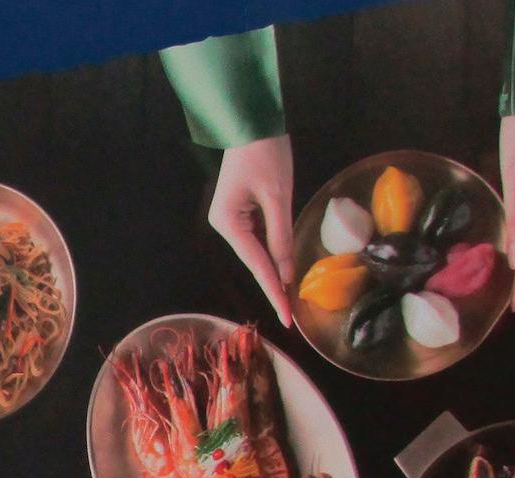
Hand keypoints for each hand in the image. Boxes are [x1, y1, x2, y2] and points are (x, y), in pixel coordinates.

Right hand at [210, 134, 295, 325]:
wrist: (252, 121)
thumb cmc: (265, 154)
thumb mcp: (278, 197)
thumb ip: (282, 237)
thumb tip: (287, 274)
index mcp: (228, 223)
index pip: (257, 265)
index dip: (273, 291)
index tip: (285, 318)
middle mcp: (224, 225)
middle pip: (254, 261)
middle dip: (274, 285)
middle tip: (290, 315)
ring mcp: (230, 218)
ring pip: (257, 251)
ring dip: (274, 270)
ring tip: (290, 298)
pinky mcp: (240, 211)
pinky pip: (259, 238)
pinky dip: (273, 252)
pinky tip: (284, 267)